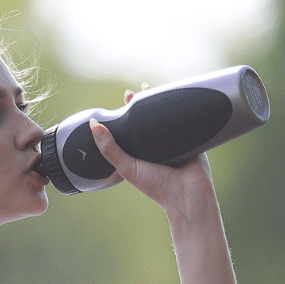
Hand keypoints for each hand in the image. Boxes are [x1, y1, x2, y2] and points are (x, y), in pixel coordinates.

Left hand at [90, 86, 216, 213]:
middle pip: (148, 121)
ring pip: (166, 119)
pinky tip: (178, 96)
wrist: (188, 194)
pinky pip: (186, 121)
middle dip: (143, 105)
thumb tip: (93, 125)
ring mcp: (174, 143)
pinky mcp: (191, 139)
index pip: (131, 129)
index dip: (126, 114)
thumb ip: (109, 148)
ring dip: (161, 103)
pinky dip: (182, 109)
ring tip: (152, 89)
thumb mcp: (127, 167)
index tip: (124, 99)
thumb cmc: (157, 185)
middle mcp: (157, 148)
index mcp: (141, 154)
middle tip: (136, 91)